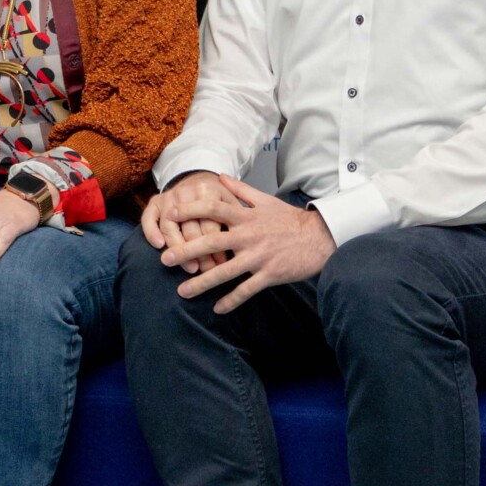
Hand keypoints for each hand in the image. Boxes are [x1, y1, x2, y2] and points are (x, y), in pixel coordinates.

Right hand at [140, 171, 242, 275]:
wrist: (199, 180)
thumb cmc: (219, 200)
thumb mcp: (232, 204)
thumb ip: (235, 223)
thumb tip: (235, 255)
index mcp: (208, 191)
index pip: (210, 225)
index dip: (217, 248)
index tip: (222, 266)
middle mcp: (186, 192)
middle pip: (191, 228)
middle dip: (200, 254)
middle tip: (208, 272)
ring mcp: (168, 196)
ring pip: (169, 226)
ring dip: (179, 250)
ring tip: (190, 268)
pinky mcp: (154, 201)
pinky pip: (148, 218)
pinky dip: (151, 232)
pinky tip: (159, 246)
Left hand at [163, 175, 335, 313]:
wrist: (320, 238)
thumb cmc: (289, 219)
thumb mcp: (265, 200)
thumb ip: (240, 190)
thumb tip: (219, 176)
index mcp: (246, 216)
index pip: (213, 208)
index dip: (190, 209)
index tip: (170, 214)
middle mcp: (249, 236)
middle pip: (212, 242)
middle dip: (186, 251)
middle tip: (164, 260)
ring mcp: (258, 257)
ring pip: (225, 272)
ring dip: (202, 283)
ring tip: (182, 292)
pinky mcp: (270, 275)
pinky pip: (246, 290)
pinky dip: (231, 300)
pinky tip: (216, 309)